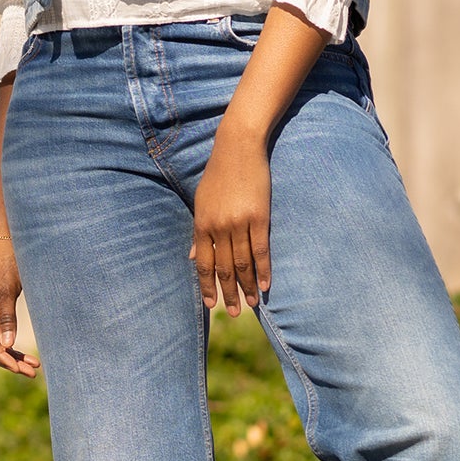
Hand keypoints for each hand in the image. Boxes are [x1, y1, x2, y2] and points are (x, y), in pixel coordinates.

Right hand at [0, 236, 40, 374]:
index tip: (20, 369)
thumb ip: (7, 318)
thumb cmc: (5, 262)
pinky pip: (0, 334)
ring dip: (13, 355)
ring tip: (34, 366)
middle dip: (10, 361)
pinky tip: (26, 354)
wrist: (3, 241)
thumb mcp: (8, 290)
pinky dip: (12, 344)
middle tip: (33, 372)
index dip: (3, 359)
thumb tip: (8, 346)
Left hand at [191, 118, 270, 313]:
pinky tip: (266, 285)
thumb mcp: (202, 201)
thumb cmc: (219, 173)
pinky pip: (261, 249)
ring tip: (252, 304)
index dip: (207, 286)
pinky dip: (263, 270)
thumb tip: (193, 257)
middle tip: (235, 313)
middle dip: (229, 293)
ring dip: (247, 287)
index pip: (203, 264)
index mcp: (201, 224)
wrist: (238, 147)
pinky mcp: (259, 217)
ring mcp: (239, 223)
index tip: (212, 305)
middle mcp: (218, 227)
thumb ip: (198, 232)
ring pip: (242, 263)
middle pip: (223, 268)